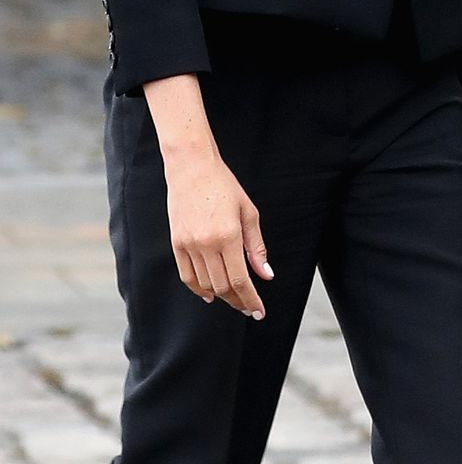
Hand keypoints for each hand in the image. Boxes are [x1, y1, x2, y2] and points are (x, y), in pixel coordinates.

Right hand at [162, 146, 273, 316]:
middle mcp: (206, 244)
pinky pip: (188, 277)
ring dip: (221, 296)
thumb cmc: (224, 186)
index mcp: (228, 236)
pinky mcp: (176, 244)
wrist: (192, 169)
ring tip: (234, 298)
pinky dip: (199, 289)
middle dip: (238, 301)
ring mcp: (189, 245)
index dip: (250, 299)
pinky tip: (210, 294)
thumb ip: (257, 246)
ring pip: (205, 285)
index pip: (240, 280)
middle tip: (249, 307)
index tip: (258, 311)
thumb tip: (265, 275)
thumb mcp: (248, 212)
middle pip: (223, 287)